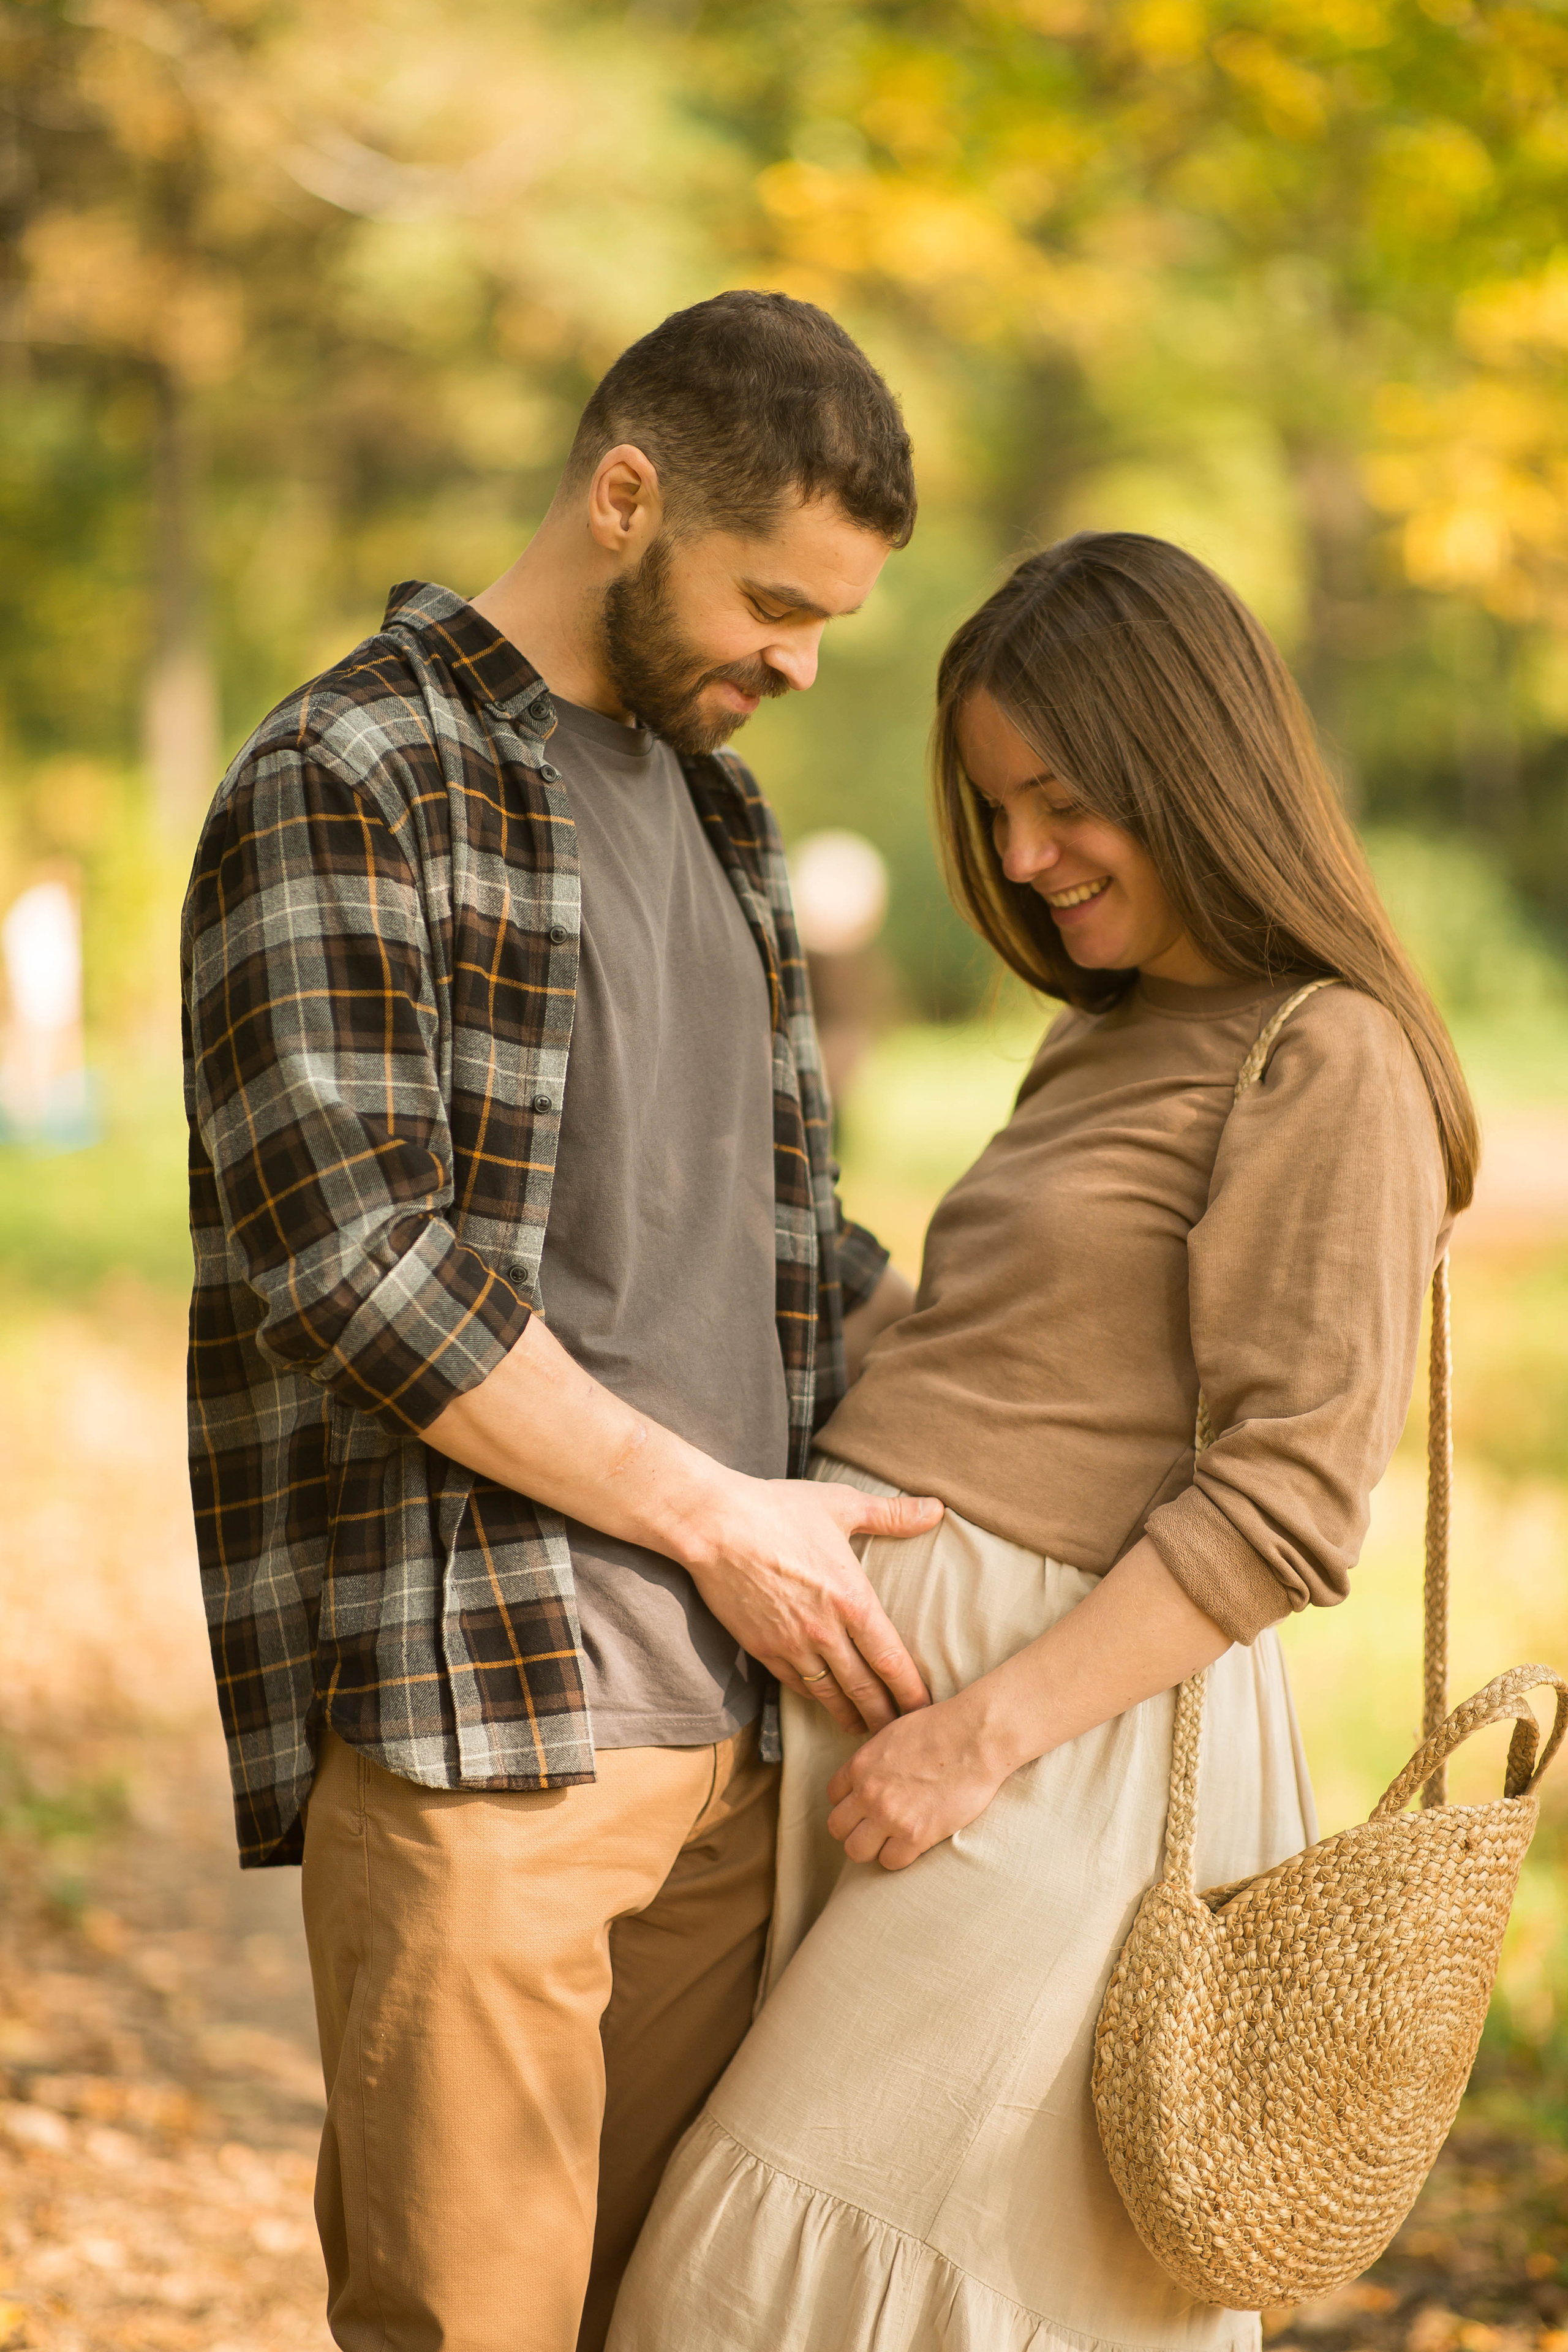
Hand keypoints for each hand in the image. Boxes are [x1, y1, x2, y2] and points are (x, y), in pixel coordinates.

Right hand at [686, 1478, 941, 1735]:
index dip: (911, 1691)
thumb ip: (892, 1514)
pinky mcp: (762, 1648)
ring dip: (850, 1715)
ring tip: (864, 1727)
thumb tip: (937, 1508)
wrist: (715, 1526)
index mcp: (852, 1599)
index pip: (891, 1660)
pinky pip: (795, 1683)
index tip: (926, 1709)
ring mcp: (791, 1644)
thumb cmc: (779, 1510)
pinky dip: (814, 1696)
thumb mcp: (842, 1505)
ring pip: (829, 1694)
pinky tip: (823, 1700)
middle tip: (901, 1732)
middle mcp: (825, 1631)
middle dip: (885, 1716)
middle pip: (864, 1689)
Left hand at [826, 1685, 1010, 1868]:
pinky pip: (890, 1862)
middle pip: (837, 1828)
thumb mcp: (893, 1734)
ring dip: (872, 1848)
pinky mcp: (915, 1835)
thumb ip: (874, 1759)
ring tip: (892, 1840)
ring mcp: (889, 1816)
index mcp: (860, 1765)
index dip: (850, 1804)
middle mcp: (868, 1792)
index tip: (866, 1806)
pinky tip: (914, 1844)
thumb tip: (870, 1774)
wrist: (975, 1738)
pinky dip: (900, 1856)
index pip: (833, 1798)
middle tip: (876, 1828)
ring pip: (856, 1851)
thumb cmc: (941, 1728)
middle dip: (855, 1829)